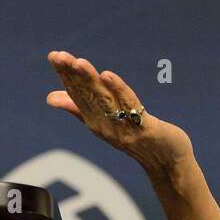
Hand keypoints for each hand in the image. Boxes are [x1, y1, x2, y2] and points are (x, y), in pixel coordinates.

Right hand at [45, 50, 192, 175]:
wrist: (168, 164)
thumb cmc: (136, 138)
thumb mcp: (105, 122)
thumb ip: (79, 108)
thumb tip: (51, 97)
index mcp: (95, 120)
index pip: (77, 94)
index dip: (66, 76)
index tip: (54, 56)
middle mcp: (105, 125)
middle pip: (87, 95)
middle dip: (72, 74)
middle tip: (58, 56)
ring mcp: (123, 127)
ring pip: (104, 99)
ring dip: (90, 80)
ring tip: (79, 62)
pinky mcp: (144, 128)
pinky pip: (129, 106)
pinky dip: (118, 90)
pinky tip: (107, 76)